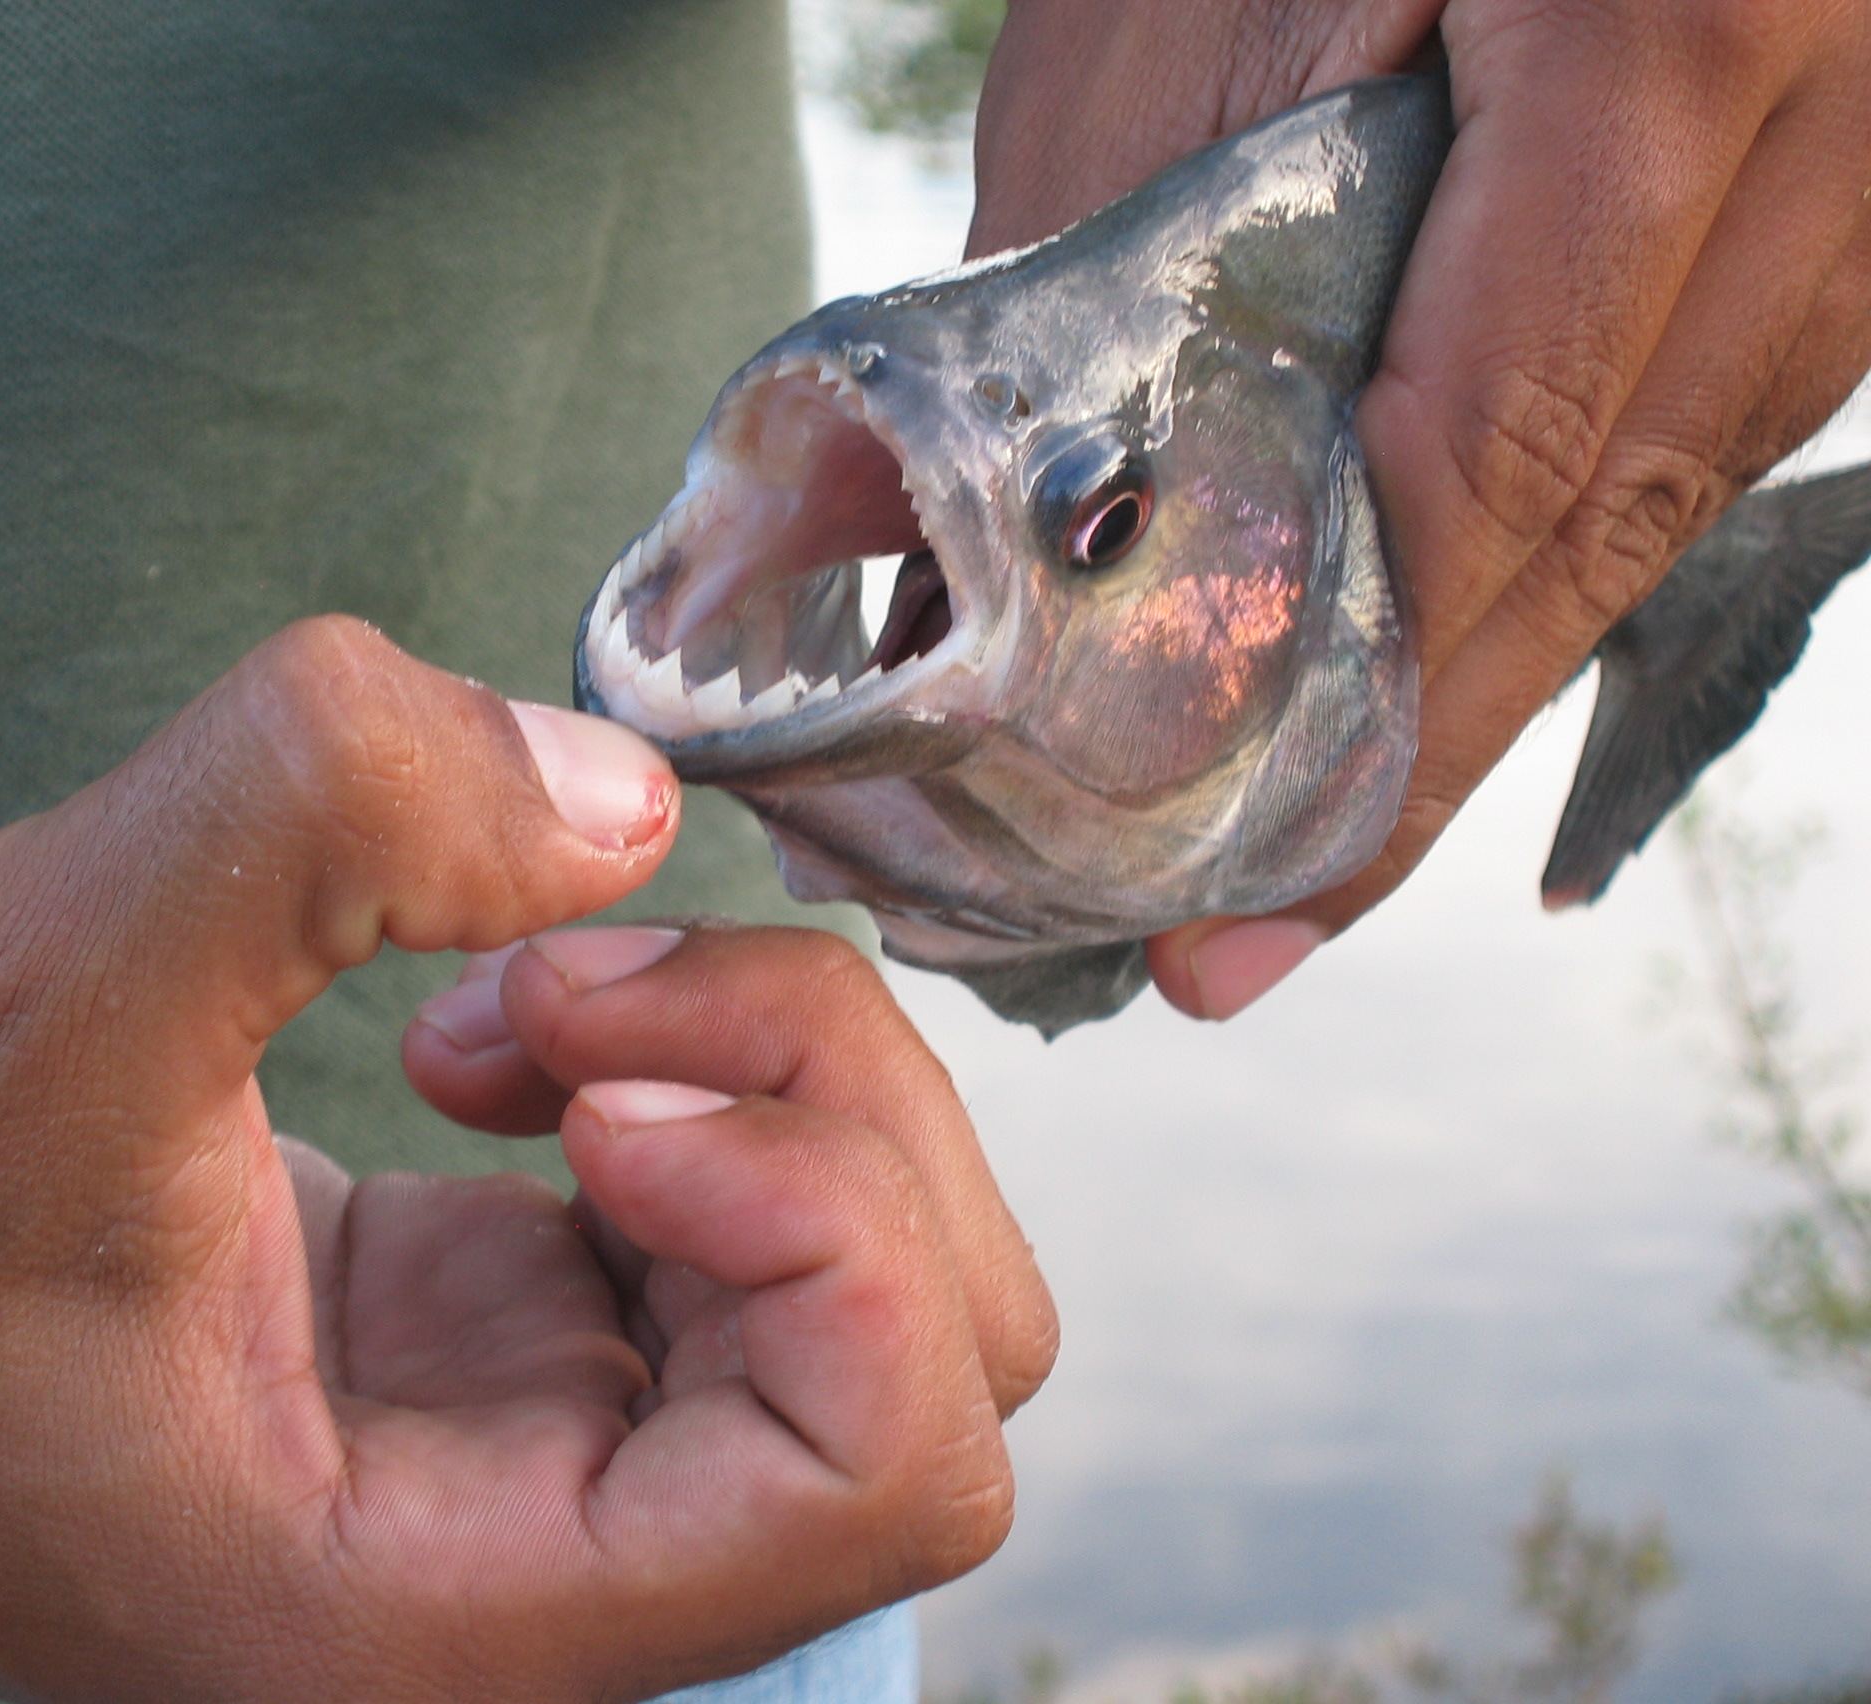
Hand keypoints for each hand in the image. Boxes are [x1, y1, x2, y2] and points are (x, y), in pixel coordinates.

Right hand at [0, 617, 1044, 1700]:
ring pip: (857, 1256)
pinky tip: (499, 1020)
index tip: (598, 1091)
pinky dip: (674, 1061)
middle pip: (926, 1343)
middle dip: (814, 1106)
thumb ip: (333, 815)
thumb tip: (623, 799)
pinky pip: (734, 1196)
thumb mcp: (30, 981)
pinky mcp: (502, 1325)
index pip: (885, 1472)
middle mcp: (525, 1562)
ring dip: (744, 1062)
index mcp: (443, 1611)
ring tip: (513, 996)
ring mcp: (530, 1440)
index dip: (827, 1230)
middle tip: (573, 987)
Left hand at [972, 0, 1870, 1017]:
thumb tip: (973, 491)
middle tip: (1250, 931)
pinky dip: (1563, 534)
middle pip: (1608, 524)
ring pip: (1679, 486)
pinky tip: (1442, 633)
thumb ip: (1114, 217)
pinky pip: (1713, 406)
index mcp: (1677, 33)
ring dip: (1490, 663)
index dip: (1364, 703)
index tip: (1241, 892)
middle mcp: (1845, 120)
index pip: (1506, 453)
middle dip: (1416, 751)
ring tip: (1318, 823)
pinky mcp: (1859, 175)